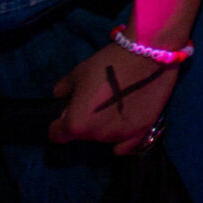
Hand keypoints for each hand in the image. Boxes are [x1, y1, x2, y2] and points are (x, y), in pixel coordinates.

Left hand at [51, 41, 179, 153]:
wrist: (146, 55)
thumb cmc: (107, 63)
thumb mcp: (78, 72)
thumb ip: (63, 89)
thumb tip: (61, 97)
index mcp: (76, 124)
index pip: (56, 134)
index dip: (59, 123)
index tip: (70, 110)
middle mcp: (96, 136)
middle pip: (83, 135)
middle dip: (86, 122)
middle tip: (97, 102)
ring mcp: (120, 137)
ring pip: (104, 138)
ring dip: (105, 127)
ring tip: (116, 106)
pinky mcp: (141, 133)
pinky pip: (125, 146)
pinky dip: (122, 138)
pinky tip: (125, 124)